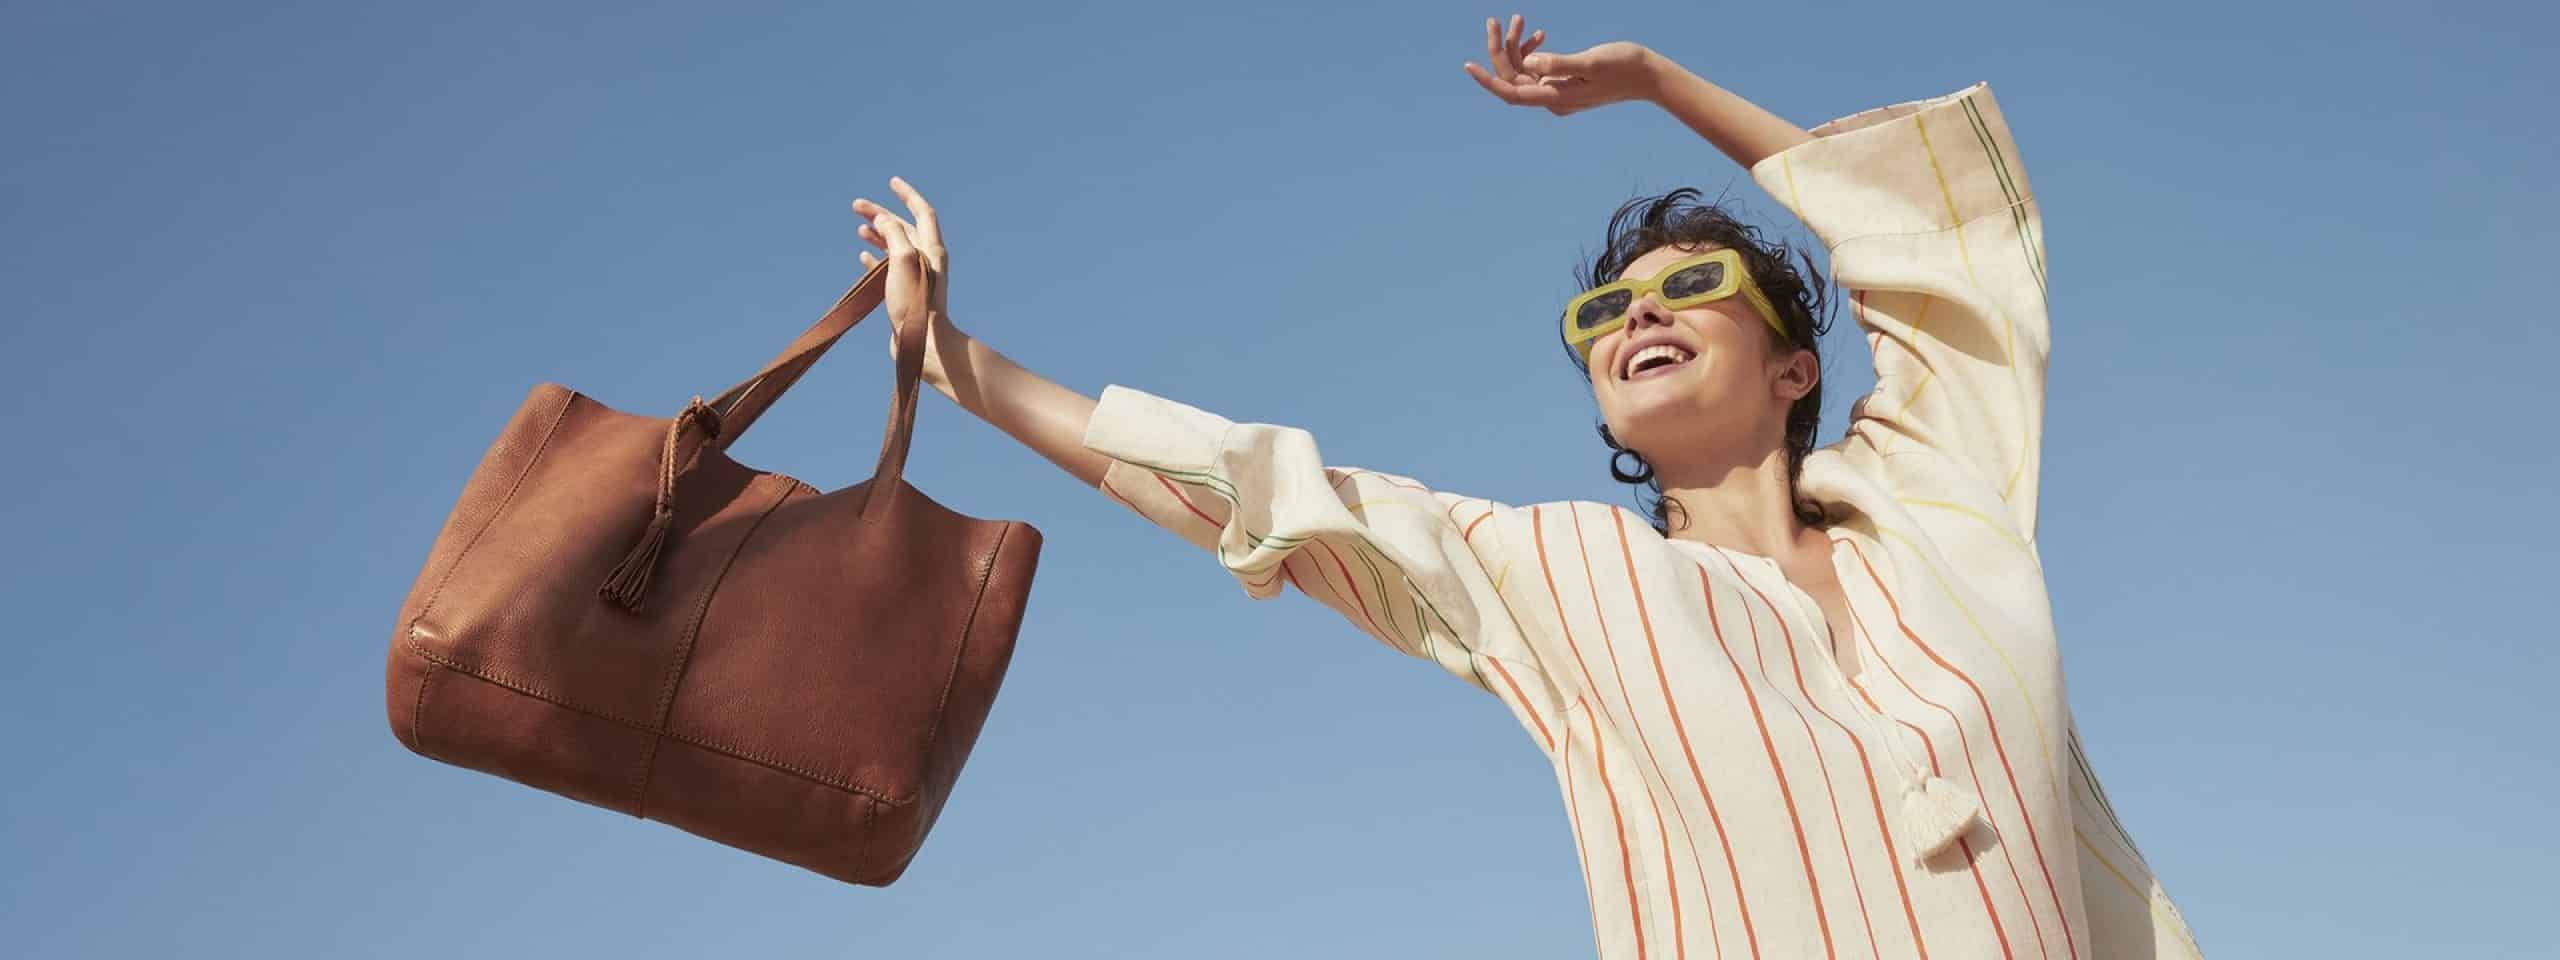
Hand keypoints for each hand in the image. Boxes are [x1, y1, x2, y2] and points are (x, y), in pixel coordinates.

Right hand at [853, 177, 962, 393]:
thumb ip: (894, 234)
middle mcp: (927, 260)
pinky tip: (863, 256)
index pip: (922, 211)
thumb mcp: (903, 260)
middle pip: (903, 228)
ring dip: (878, 235)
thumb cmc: (916, 303)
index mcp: (932, 249)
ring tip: (860, 229)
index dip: (907, 194)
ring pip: (895, 247)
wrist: (923, 343)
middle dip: (881, 214)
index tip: (892, 182)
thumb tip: (884, 220)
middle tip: (856, 206)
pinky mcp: (906, 294)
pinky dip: (876, 258)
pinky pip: (889, 269)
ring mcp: (916, 277)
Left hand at [1462, 15, 1659, 116]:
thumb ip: (1560, 65)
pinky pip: (1538, 68)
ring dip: (1517, 46)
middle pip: (1514, 77)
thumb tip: (1532, 64)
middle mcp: (1552, 99)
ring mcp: (1557, 92)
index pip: (1512, 93)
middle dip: (1501, 50)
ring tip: (1518, 18)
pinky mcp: (1564, 83)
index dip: (1489, 80)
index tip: (1469, 66)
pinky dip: (1534, 51)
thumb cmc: (1623, 68)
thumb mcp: (1591, 64)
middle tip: (1495, 20)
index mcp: (1556, 98)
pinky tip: (1540, 34)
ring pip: (1524, 70)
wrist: (1648, 77)